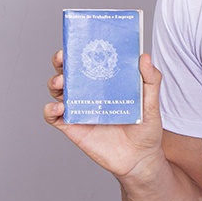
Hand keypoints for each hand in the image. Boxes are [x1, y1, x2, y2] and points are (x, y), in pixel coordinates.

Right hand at [44, 50, 164, 179]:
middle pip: (68, 71)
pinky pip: (53, 116)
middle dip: (61, 61)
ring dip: (54, 82)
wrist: (139, 159)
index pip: (89, 60)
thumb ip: (150, 80)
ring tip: (62, 83)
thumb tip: (145, 56)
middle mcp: (89, 92)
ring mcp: (79, 108)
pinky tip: (59, 107)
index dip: (80, 49)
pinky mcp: (72, 126)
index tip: (78, 41)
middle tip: (63, 58)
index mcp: (106, 82)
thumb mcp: (152, 103)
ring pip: (57, 90)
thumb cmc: (145, 130)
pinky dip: (50, 109)